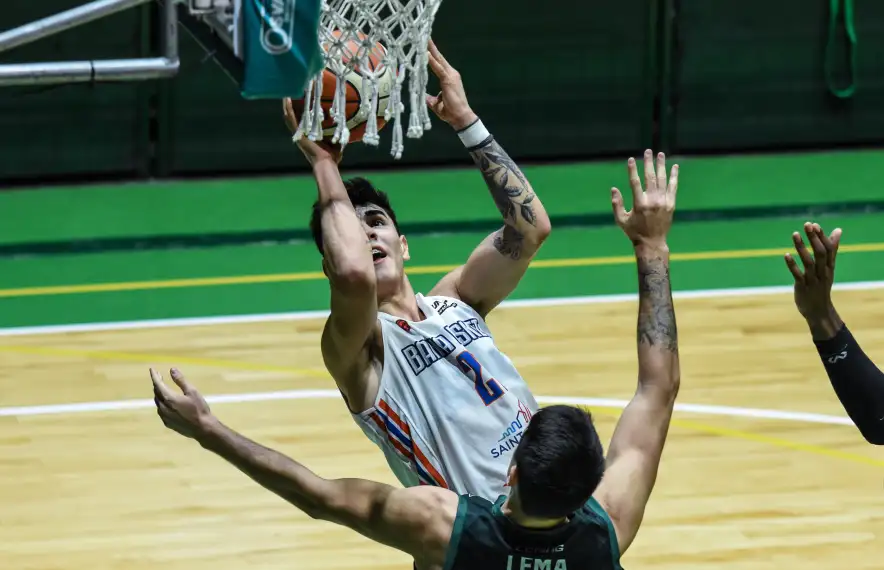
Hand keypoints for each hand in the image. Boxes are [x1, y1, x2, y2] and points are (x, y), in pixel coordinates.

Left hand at [151, 367, 215, 440]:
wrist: (202, 429)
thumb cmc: (199, 408)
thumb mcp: (192, 392)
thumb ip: (181, 380)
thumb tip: (172, 370)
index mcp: (169, 398)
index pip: (158, 384)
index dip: (154, 376)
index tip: (152, 369)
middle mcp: (163, 407)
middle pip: (156, 393)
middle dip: (157, 384)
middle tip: (159, 376)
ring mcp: (164, 416)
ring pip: (158, 402)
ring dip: (159, 394)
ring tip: (163, 388)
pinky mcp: (167, 423)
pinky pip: (161, 410)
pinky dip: (162, 403)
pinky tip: (168, 403)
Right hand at [282, 98, 342, 165]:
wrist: (326, 163)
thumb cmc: (331, 157)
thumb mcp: (335, 144)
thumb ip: (338, 137)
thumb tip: (346, 133)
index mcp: (309, 136)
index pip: (302, 121)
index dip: (299, 112)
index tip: (300, 100)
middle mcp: (301, 135)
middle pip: (292, 118)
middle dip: (290, 107)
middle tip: (289, 95)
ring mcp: (299, 135)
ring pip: (289, 117)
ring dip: (287, 106)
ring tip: (286, 94)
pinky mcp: (298, 134)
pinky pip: (291, 120)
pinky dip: (289, 110)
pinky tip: (287, 100)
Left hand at [425, 39, 477, 130]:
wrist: (461, 117)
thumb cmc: (451, 112)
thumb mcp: (437, 104)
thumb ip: (431, 99)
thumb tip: (423, 97)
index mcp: (449, 78)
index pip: (439, 64)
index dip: (432, 55)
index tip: (426, 46)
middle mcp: (451, 74)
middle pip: (439, 58)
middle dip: (431, 47)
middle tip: (424, 36)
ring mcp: (451, 76)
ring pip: (438, 60)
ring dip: (430, 50)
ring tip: (423, 40)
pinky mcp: (448, 80)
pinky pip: (438, 68)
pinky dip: (431, 60)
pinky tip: (425, 54)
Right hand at [611, 150, 678, 247]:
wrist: (653, 243)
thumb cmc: (634, 232)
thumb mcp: (621, 220)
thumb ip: (616, 204)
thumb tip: (614, 189)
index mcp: (639, 204)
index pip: (635, 183)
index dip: (632, 170)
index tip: (631, 159)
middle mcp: (652, 201)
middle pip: (650, 177)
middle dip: (648, 163)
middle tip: (648, 151)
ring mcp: (663, 202)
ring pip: (662, 180)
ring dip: (661, 166)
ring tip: (660, 154)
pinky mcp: (671, 204)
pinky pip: (673, 187)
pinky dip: (674, 176)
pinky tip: (674, 167)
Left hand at [784, 222, 843, 336]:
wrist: (819, 311)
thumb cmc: (822, 285)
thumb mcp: (829, 267)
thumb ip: (832, 249)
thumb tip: (838, 230)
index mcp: (829, 266)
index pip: (828, 249)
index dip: (821, 236)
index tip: (814, 224)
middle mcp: (823, 272)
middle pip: (820, 253)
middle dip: (814, 238)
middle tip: (807, 224)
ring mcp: (813, 280)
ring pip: (809, 262)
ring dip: (802, 248)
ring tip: (795, 234)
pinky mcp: (803, 287)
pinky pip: (798, 275)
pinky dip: (792, 265)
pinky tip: (786, 255)